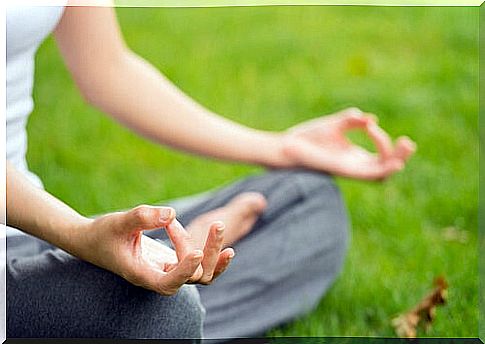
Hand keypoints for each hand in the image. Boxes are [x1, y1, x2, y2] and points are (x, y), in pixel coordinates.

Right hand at [72, 205, 233, 295]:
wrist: (93, 241)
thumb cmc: (103, 232)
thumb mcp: (120, 222)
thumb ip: (143, 217)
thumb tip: (172, 214)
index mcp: (141, 273)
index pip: (169, 282)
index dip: (185, 270)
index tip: (197, 251)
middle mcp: (157, 276)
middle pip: (193, 278)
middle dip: (209, 254)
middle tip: (216, 224)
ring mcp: (165, 271)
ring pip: (200, 274)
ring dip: (214, 254)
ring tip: (220, 227)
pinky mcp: (170, 263)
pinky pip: (196, 266)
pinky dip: (209, 254)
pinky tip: (217, 235)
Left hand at [280, 108, 415, 179]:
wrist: (286, 147)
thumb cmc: (307, 138)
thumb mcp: (334, 125)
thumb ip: (352, 121)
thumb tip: (371, 119)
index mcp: (354, 156)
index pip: (381, 154)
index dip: (383, 140)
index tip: (368, 125)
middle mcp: (355, 165)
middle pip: (387, 167)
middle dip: (402, 155)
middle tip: (408, 142)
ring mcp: (350, 170)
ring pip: (382, 174)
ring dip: (397, 161)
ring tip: (405, 145)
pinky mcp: (343, 171)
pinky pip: (369, 176)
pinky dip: (384, 169)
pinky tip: (394, 161)